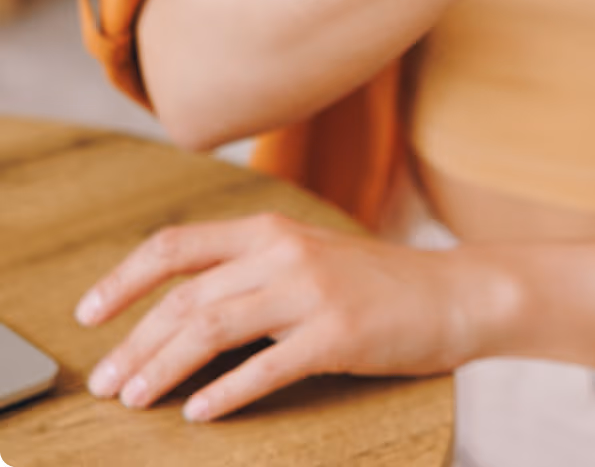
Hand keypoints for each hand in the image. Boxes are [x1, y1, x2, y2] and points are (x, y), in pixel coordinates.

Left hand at [74, 213, 513, 420]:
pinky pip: (265, 367)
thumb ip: (252, 270)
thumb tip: (175, 312)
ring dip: (162, 369)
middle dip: (133, 344)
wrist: (458, 294)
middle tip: (105, 383)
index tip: (88, 315)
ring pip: (212, 329)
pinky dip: (224, 393)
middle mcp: (287, 253)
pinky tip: (200, 413)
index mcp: (273, 230)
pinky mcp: (339, 334)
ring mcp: (314, 292)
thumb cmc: (379, 285)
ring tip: (135, 401)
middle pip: (184, 297)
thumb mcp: (310, 258)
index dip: (123, 280)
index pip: (175, 245)